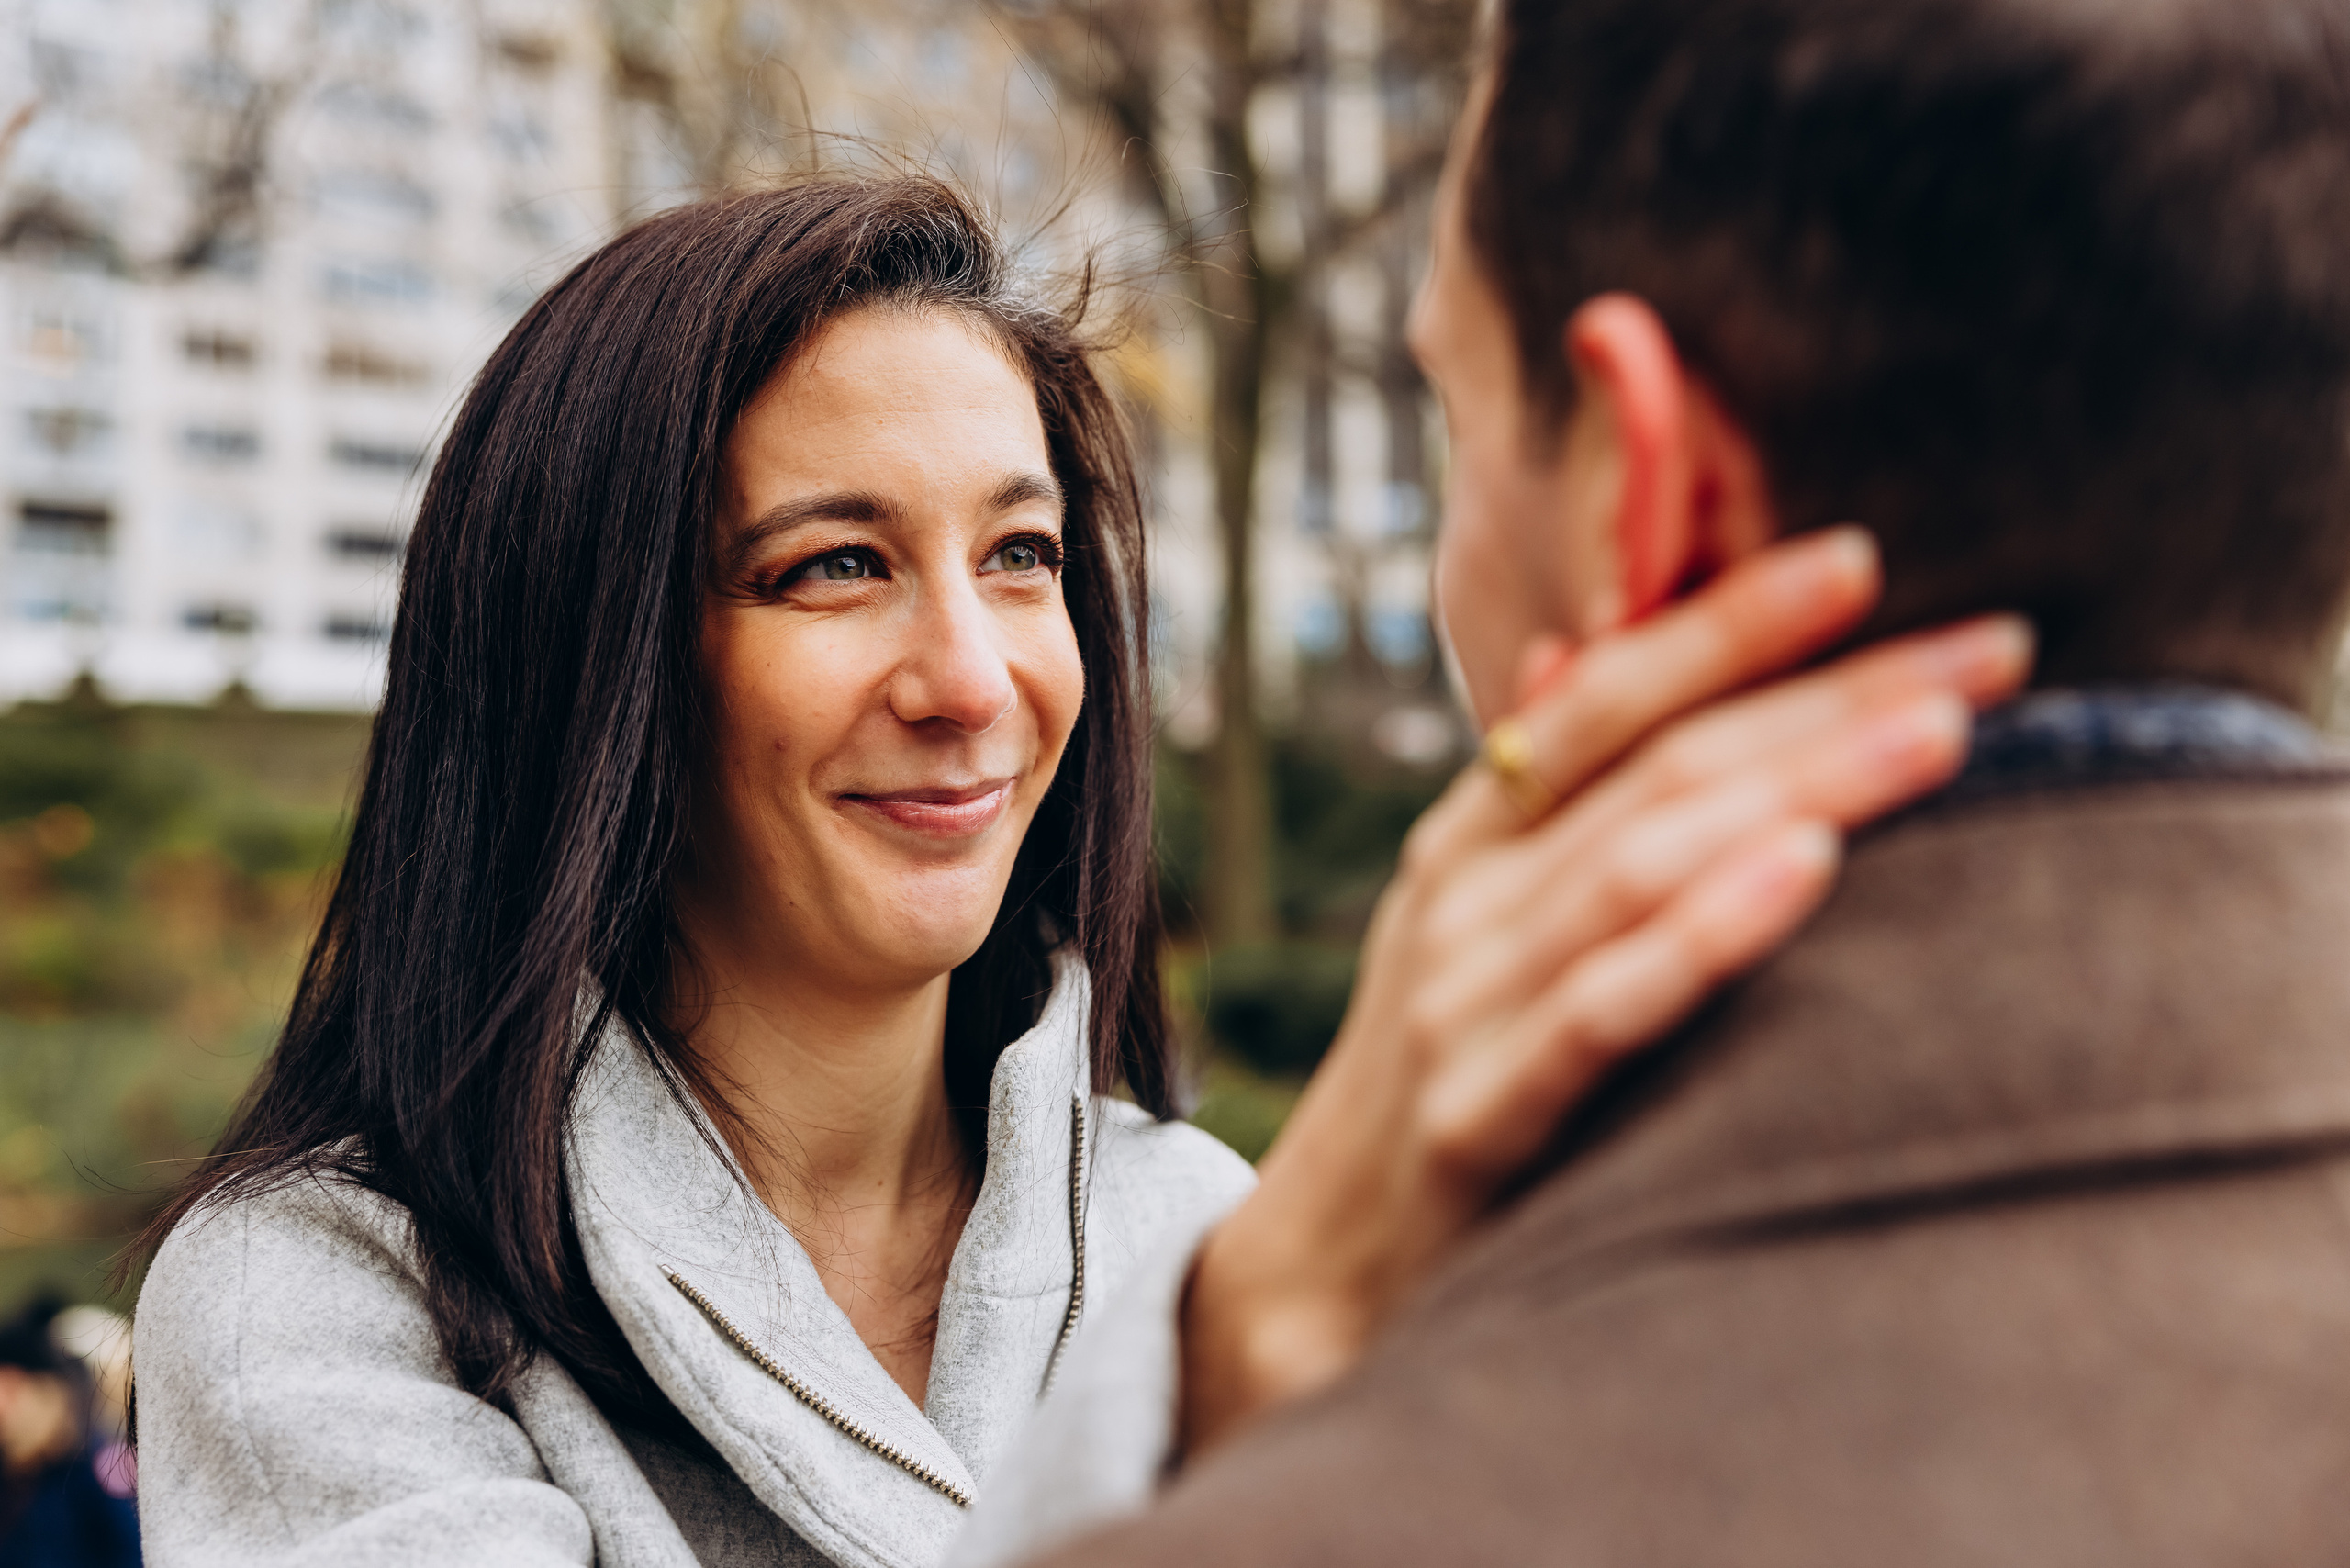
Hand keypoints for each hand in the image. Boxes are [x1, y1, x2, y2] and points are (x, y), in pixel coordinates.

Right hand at [1178, 527, 2032, 1455]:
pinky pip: (1605, 1007)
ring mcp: (1463, 1001)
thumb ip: (1537, 813)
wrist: (1317, 1268)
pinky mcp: (1479, 1112)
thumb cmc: (1435, 1084)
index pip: (1607, 698)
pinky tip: (1804, 868)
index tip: (1864, 560)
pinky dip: (1705, 931)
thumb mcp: (1469, 934)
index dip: (1731, 624)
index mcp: (1469, 844)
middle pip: (1662, 767)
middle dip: (1832, 695)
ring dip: (1802, 785)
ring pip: (1647, 863)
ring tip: (1942, 734)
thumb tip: (1575, 664)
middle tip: (1996, 650)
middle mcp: (1464, 900)